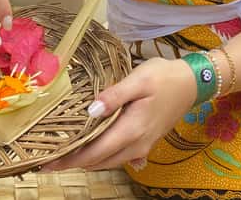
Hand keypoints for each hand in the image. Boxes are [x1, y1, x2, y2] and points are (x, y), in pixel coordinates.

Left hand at [43, 57, 196, 171]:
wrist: (193, 83)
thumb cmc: (164, 77)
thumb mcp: (138, 80)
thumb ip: (114, 96)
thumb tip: (90, 111)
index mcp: (132, 130)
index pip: (95, 153)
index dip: (70, 159)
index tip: (47, 162)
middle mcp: (136, 144)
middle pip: (99, 161)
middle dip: (74, 162)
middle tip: (49, 158)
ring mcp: (142, 145)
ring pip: (109, 161)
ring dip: (87, 160)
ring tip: (65, 153)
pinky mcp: (145, 141)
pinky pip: (119, 156)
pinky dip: (102, 156)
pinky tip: (91, 148)